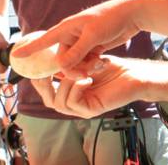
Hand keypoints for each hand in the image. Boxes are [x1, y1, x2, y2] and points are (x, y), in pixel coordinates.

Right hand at [9, 0, 142, 79]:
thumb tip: (60, 66)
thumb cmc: (110, 19)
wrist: (130, 14)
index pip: (44, 40)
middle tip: (90, 68)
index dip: (30, 49)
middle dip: (74, 68)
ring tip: (100, 62)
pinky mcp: (91, 47)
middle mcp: (71, 35)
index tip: (15, 56)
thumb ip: (77, 52)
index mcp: (67, 28)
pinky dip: (92, 64)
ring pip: (75, 63)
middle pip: (63, 59)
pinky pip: (85, 62)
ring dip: (85, 67)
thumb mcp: (93, 36)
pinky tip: (103, 60)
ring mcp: (81, 42)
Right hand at [31, 56, 145, 118]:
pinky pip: (73, 103)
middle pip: (48, 100)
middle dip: (44, 86)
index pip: (46, 89)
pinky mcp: (90, 110)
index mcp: (69, 89)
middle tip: (46, 73)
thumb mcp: (83, 60)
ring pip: (58, 103)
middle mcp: (73, 99)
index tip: (34, 68)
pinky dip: (76, 89)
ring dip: (65, 85)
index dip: (37, 80)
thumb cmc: (111, 66)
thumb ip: (66, 62)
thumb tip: (47, 57)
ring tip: (78, 72)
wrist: (133, 74)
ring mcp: (81, 107)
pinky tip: (86, 79)